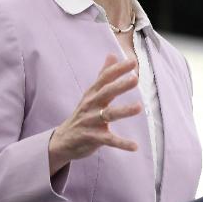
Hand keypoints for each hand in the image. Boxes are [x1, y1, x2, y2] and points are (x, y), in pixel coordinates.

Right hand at [48, 54, 142, 174]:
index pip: (105, 78)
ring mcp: (91, 121)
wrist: (64, 139)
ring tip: (139, 107)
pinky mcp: (93, 138)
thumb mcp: (91, 93)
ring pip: (108, 115)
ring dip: (123, 110)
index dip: (118, 69)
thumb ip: (103, 75)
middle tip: (135, 79)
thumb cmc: (83, 113)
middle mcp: (91, 105)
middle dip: (120, 86)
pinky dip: (121, 143)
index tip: (132, 61)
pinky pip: (109, 140)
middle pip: (106, 93)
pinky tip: (134, 146)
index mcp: (93, 93)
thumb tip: (112, 54)